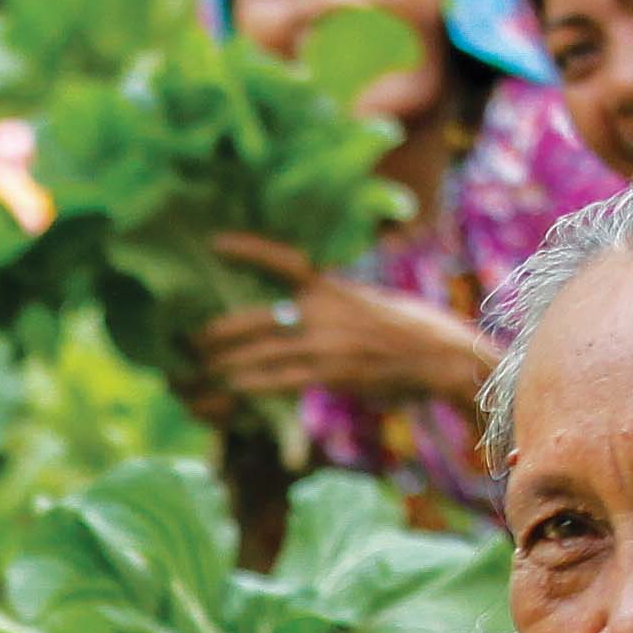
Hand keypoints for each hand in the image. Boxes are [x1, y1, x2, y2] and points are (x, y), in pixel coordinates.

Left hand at [182, 233, 489, 414]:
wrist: (444, 356)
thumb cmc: (411, 331)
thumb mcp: (368, 301)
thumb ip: (333, 303)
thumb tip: (304, 307)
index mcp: (332, 287)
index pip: (284, 260)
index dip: (247, 249)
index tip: (216, 242)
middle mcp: (324, 310)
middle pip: (253, 318)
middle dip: (215, 333)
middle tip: (188, 340)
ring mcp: (326, 343)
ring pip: (259, 353)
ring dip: (223, 365)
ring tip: (198, 371)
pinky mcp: (332, 373)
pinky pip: (279, 380)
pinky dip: (251, 385)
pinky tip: (230, 389)